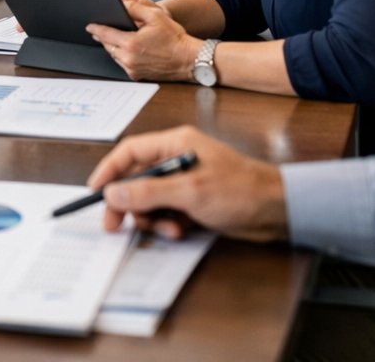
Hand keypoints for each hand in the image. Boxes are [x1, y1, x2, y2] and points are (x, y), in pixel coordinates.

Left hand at [85, 0, 198, 81]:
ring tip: (115, 37)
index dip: (96, 29)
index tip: (89, 26)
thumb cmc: (175, 38)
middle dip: (104, 37)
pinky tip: (127, 49)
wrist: (189, 59)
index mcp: (131, 43)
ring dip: (113, 47)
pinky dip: (122, 56)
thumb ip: (136, 7)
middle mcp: (129, 58)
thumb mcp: (156, 16)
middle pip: (108, 46)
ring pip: (114, 55)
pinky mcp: (137, 76)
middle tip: (100, 30)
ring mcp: (132, 69)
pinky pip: (123, 64)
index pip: (106, 34)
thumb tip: (121, 4)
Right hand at [86, 126, 287, 242]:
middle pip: (136, 179)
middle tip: (116, 224)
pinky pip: (166, 211)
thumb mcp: (189, 192)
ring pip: (150, 199)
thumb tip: (113, 193)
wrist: (279, 211)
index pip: (129, 152)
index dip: (109, 171)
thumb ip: (148, 192)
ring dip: (151, 217)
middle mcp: (177, 158)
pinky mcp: (193, 200)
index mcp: (175, 143)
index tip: (95, 191)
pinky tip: (179, 230)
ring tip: (167, 228)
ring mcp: (185, 180)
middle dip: (128, 202)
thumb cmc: (241, 191)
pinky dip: (167, 223)